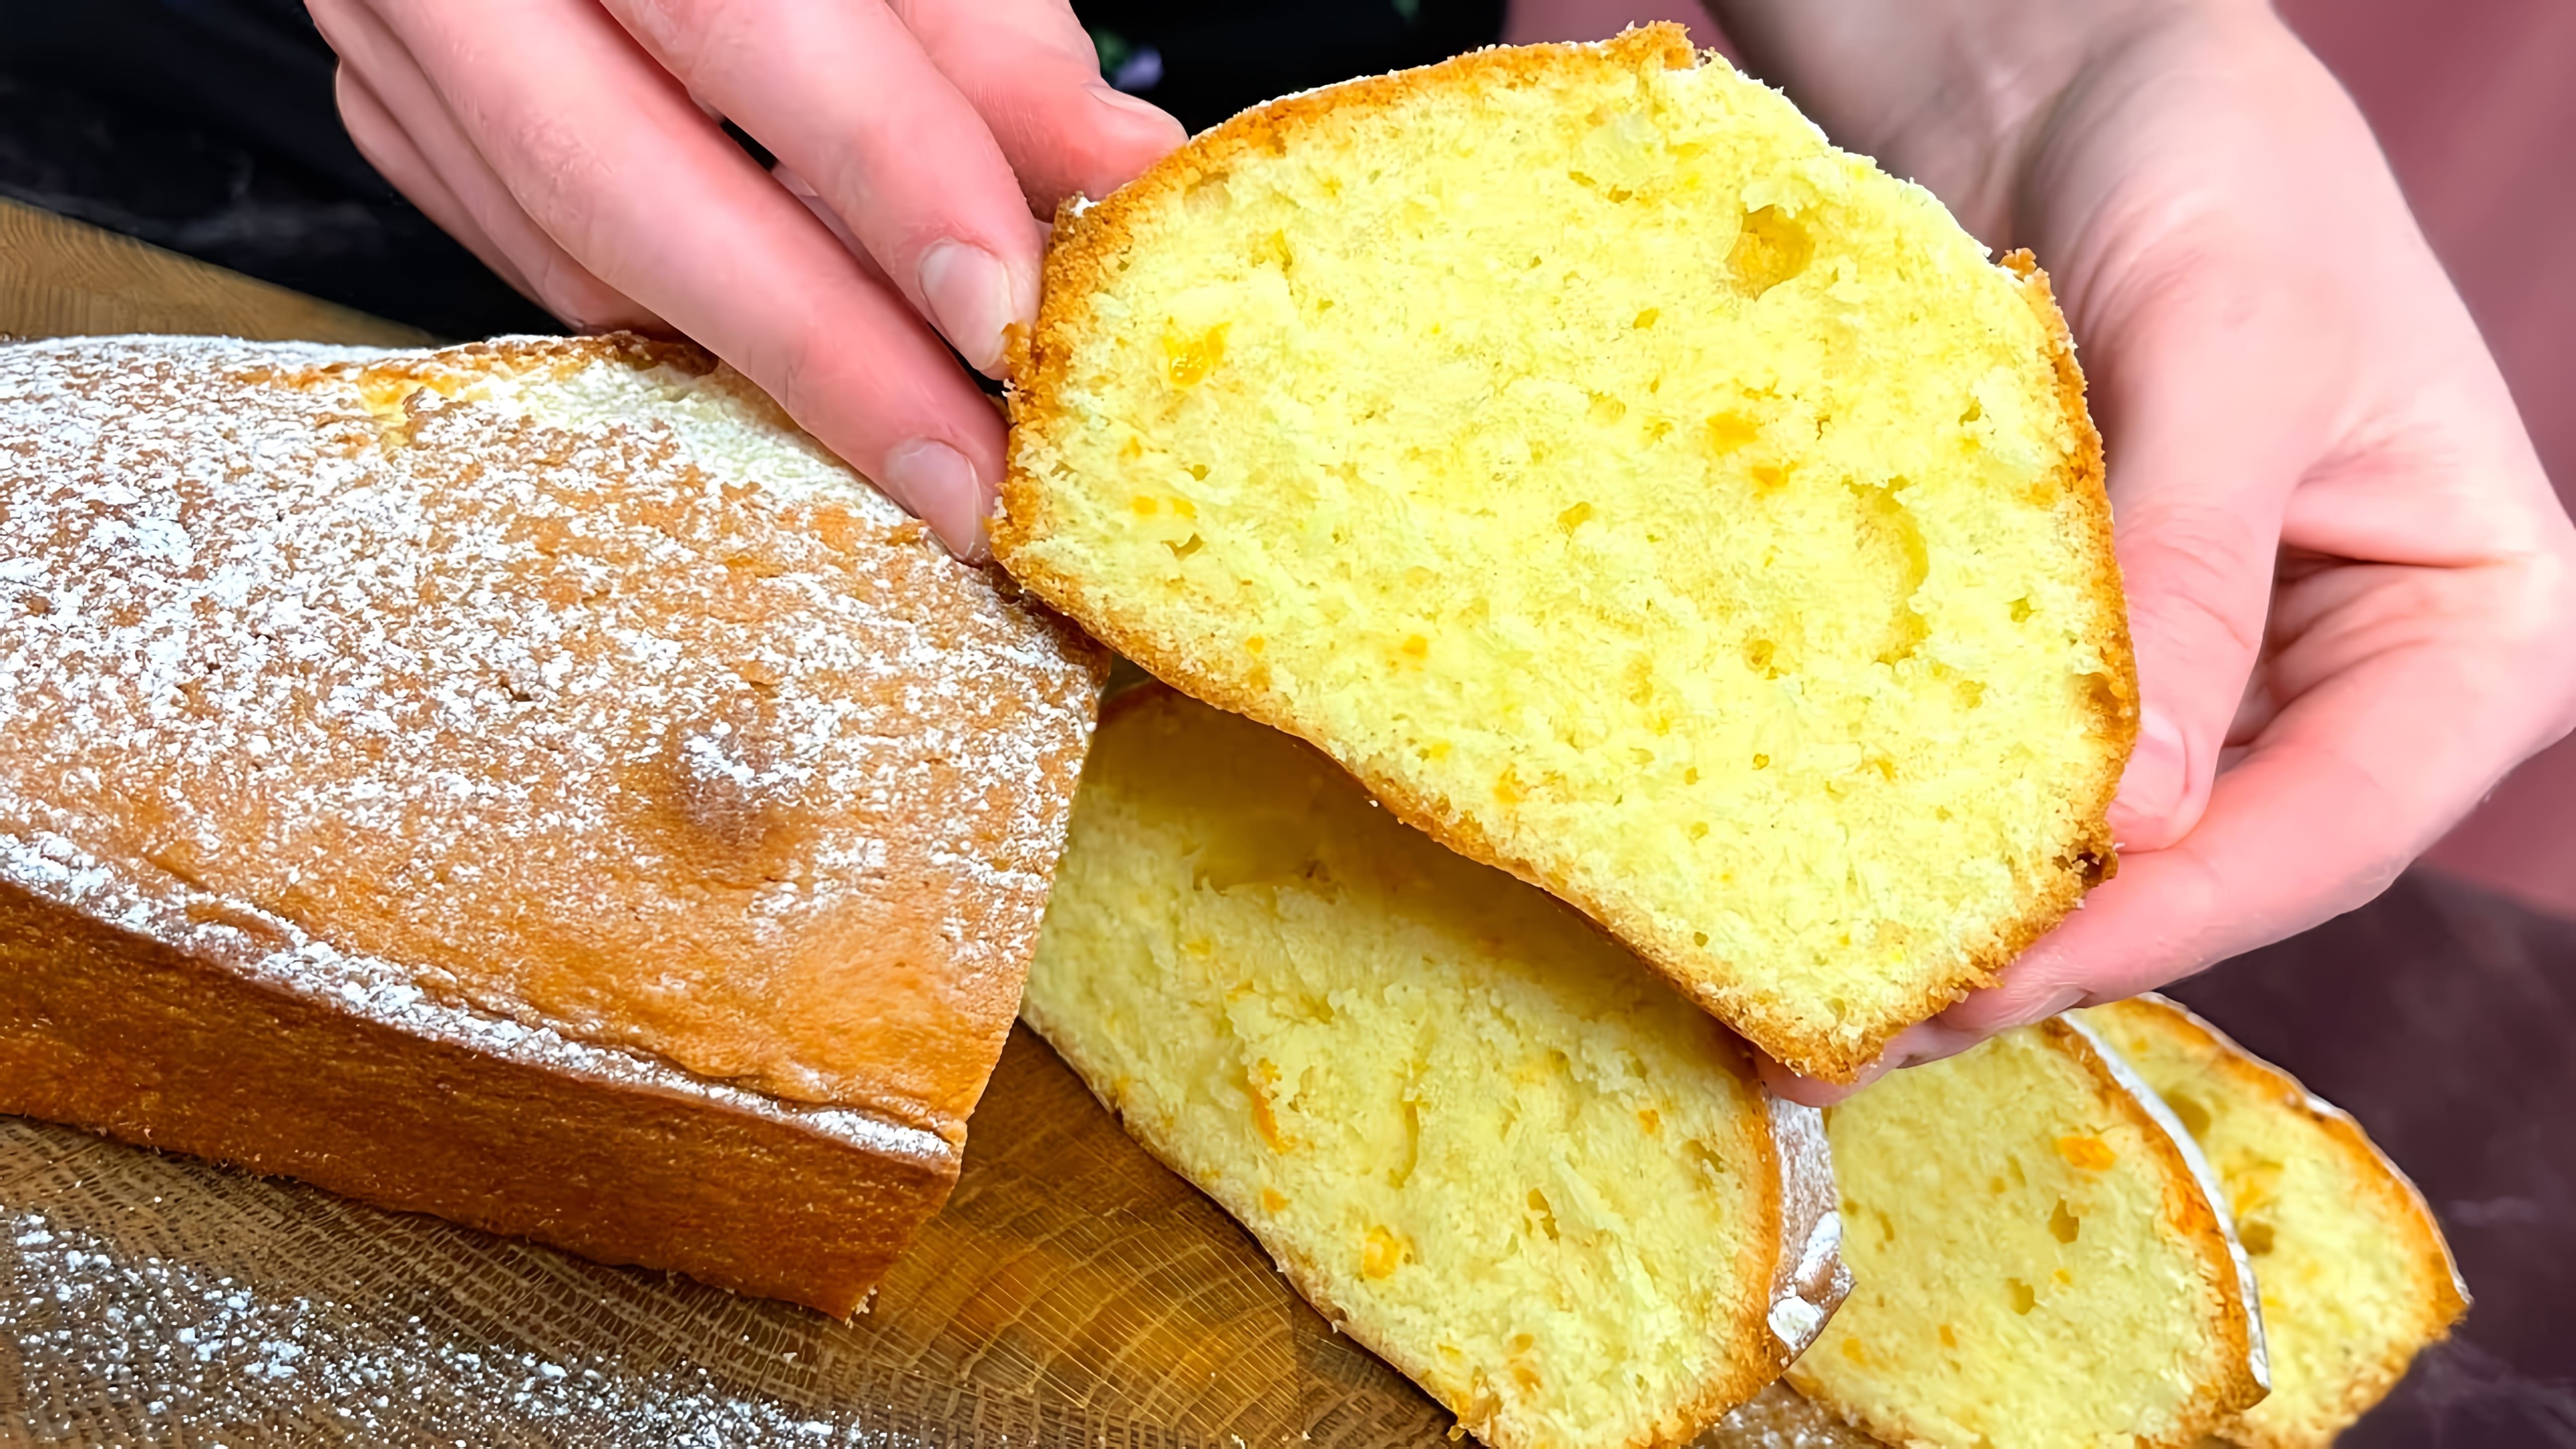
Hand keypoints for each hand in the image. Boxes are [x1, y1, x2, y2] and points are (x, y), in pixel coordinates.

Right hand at [309, 0, 1185, 557]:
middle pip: (621, 183)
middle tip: (970, 477)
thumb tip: (1115, 170)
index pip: (744, 24)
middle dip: (821, 355)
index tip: (1001, 311)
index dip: (886, 175)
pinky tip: (809, 350)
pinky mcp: (396, 109)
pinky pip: (545, 260)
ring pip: (575, 254)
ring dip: (764, 362)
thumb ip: (981, 28)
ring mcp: (402, 38)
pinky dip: (691, 317)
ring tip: (928, 437)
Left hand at [1704, 0, 2575, 1101]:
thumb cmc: (2220, 171)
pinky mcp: (2097, 649)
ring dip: (1967, 919)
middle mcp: (2350, 684)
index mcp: (2470, 635)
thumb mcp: (2238, 354)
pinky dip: (1931, 823)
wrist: (2087, 77)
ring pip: (2108, 844)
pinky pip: (2023, 764)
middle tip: (1860, 1031)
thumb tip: (2139, 815)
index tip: (1995, 983)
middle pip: (2209, 871)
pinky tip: (1822, 873)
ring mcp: (2219, 677)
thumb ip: (2195, 577)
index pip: (2320, 828)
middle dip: (2042, 955)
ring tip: (1816, 995)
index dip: (2158, 920)